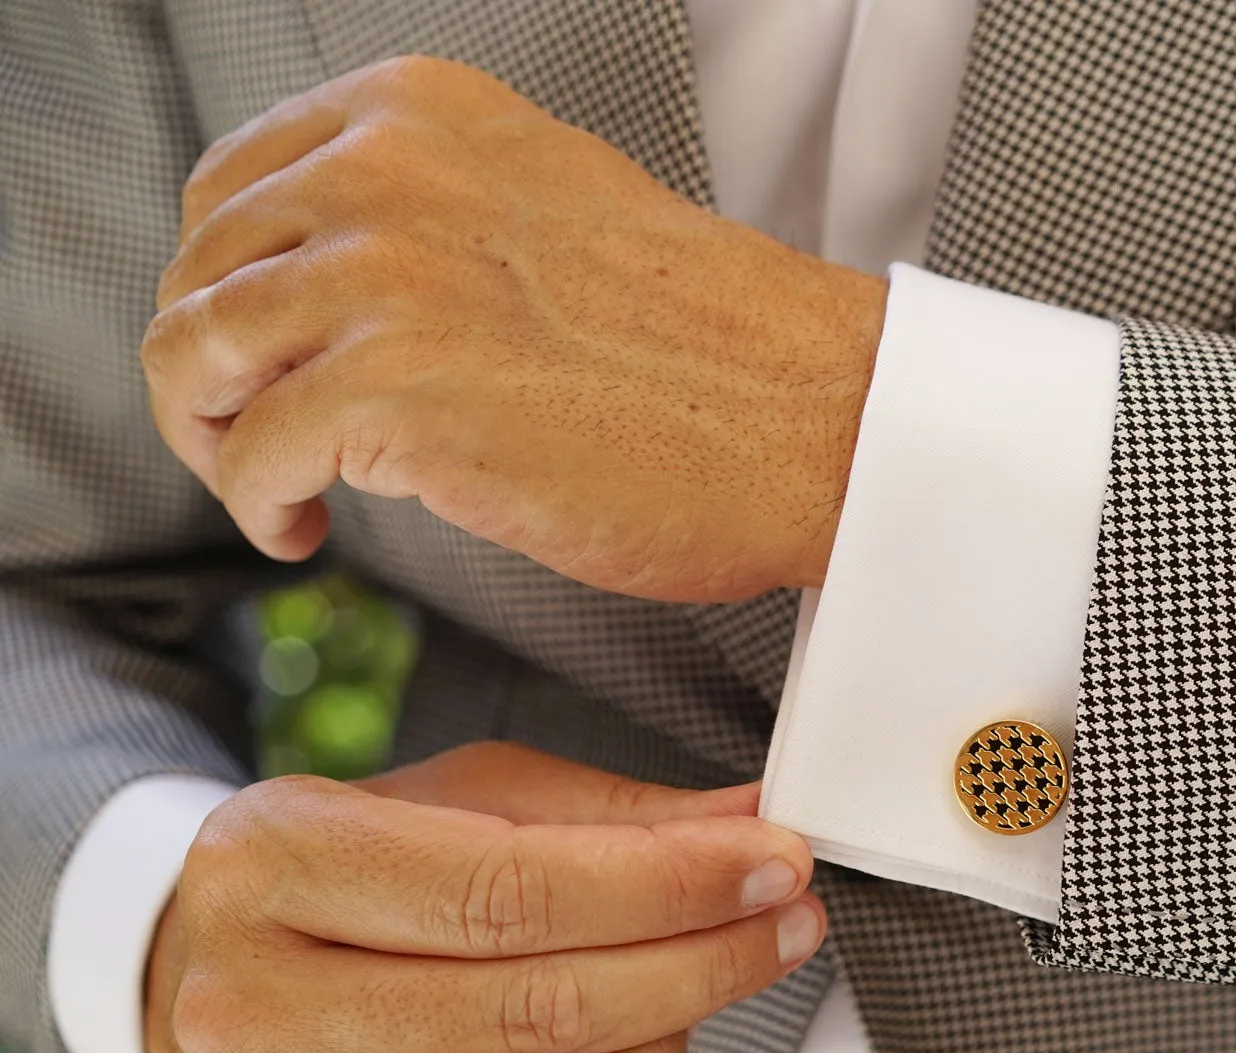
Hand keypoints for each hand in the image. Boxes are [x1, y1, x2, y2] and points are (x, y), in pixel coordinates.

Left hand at [143, 55, 887, 602]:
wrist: (816, 418)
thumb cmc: (710, 349)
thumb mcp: (547, 210)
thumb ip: (430, 217)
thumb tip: (327, 288)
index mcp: (421, 115)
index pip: (230, 187)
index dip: (221, 287)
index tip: (257, 358)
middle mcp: (388, 172)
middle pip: (197, 274)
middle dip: (208, 376)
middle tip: (256, 441)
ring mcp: (387, 274)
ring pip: (195, 357)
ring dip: (215, 443)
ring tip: (276, 490)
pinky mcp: (398, 388)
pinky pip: (252, 456)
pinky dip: (259, 506)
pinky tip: (306, 530)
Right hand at [143, 742, 824, 1052]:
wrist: (205, 968)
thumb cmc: (349, 869)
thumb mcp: (461, 796)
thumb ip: (609, 816)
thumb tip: (752, 827)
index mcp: (277, 858)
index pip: (513, 890)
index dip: (671, 885)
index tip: (773, 864)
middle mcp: (252, 1001)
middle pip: (535, 1009)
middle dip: (700, 964)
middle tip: (783, 924)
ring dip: (663, 1052)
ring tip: (704, 992)